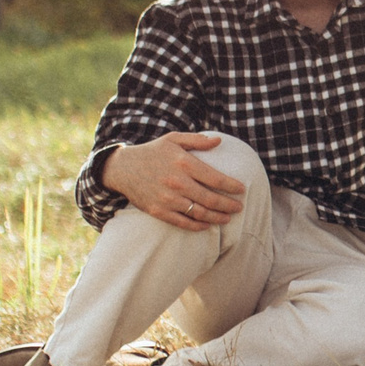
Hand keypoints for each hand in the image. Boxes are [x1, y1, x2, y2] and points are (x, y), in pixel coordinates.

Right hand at [100, 132, 246, 231]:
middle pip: (210, 199)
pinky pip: (183, 222)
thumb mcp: (173, 139)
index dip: (232, 186)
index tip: (242, 190)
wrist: (123, 168)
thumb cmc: (152, 152)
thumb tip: (219, 141)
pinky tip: (207, 225)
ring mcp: (168, 199)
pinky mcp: (159, 211)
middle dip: (229, 205)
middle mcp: (177, 182)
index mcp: (184, 163)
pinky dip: (198, 226)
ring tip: (227, 218)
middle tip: (239, 207)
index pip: (215, 178)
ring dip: (217, 218)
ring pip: (199, 213)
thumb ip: (197, 140)